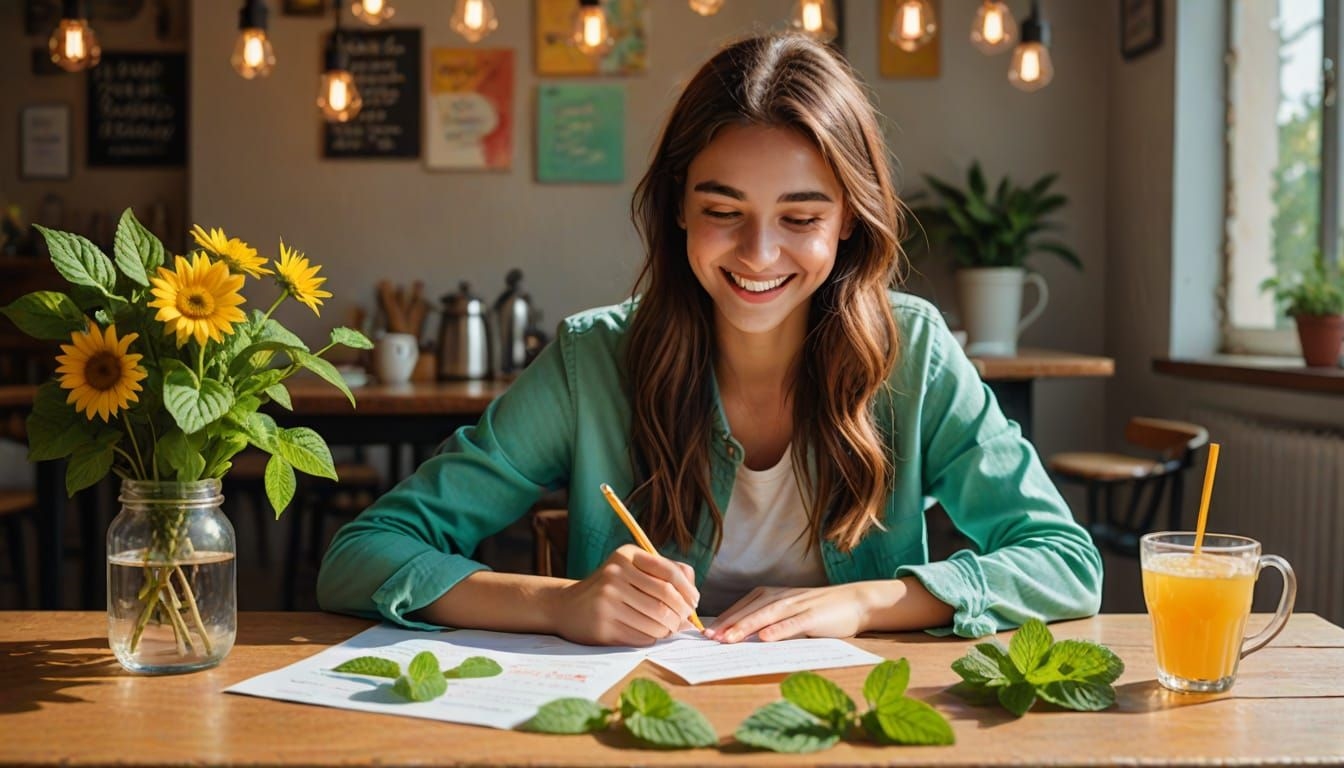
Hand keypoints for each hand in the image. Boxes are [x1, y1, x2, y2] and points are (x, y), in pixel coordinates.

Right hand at [552, 544, 699, 645]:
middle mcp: (615, 574)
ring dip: (669, 629)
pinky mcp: (603, 626)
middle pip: (666, 599)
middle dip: (681, 614)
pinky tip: (648, 633)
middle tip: (684, 621)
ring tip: (667, 628)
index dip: (688, 590)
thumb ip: (664, 573)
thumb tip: (693, 596)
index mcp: (626, 556)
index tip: (694, 603)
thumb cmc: (610, 588)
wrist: (567, 606)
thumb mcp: (632, 569)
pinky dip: (653, 638)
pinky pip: (642, 637)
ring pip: (657, 621)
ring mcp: (607, 600)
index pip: (669, 572)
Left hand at [704, 583, 879, 642]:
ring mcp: (797, 605)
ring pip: (767, 615)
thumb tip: (739, 638)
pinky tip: (766, 639)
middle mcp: (780, 597)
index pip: (742, 607)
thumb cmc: (816, 611)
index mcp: (771, 595)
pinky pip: (793, 623)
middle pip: (750, 611)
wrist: (853, 602)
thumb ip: (766, 622)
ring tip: (729, 639)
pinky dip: (779, 630)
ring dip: (746, 627)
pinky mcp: (813, 615)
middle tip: (708, 639)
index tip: (705, 634)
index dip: (724, 620)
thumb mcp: (788, 614)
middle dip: (728, 625)